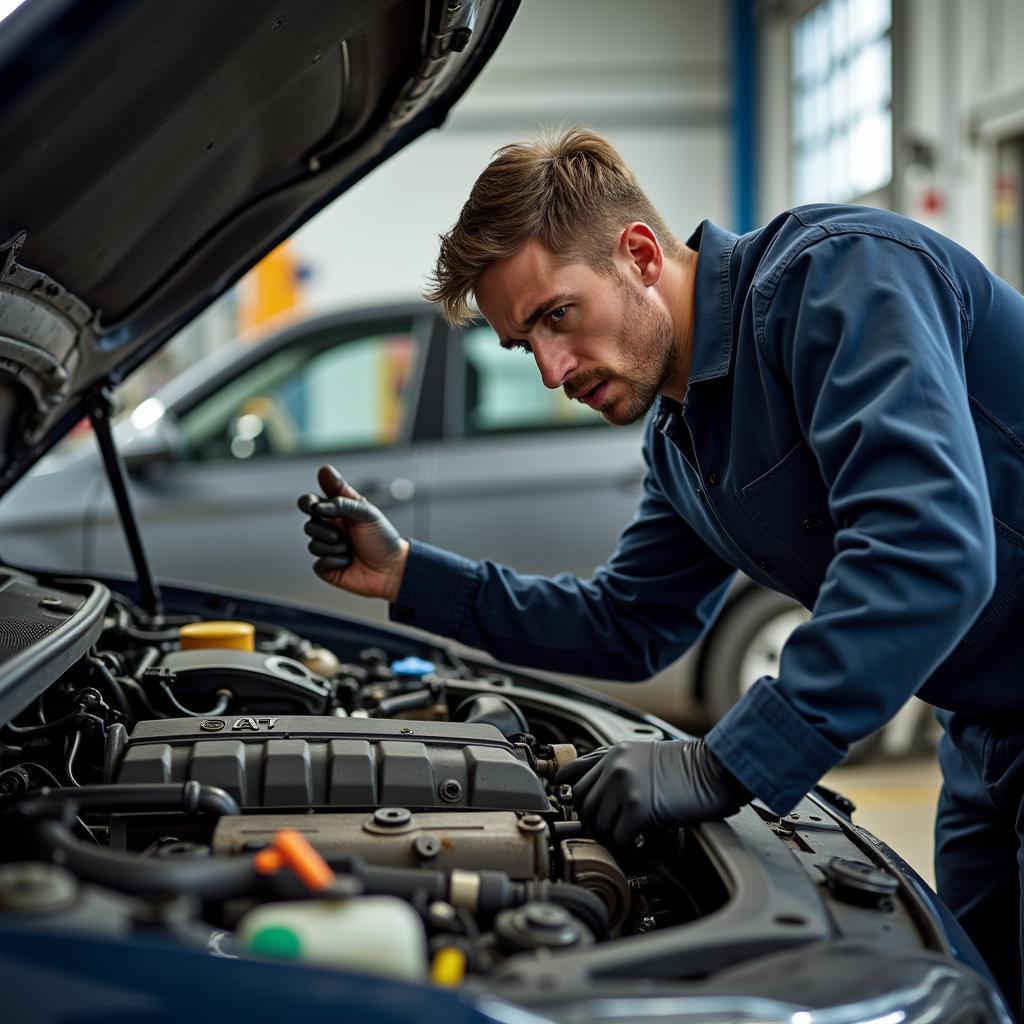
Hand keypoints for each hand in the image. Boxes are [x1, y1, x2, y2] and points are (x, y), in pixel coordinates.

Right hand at [297, 465, 408, 601]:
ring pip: (313, 545)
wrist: (392, 569)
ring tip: (350, 548)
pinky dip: (336, 562)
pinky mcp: (326, 567)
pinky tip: (348, 561)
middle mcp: (330, 529)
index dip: (307, 503)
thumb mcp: (366, 513)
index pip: (311, 502)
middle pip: (309, 524)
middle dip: (325, 529)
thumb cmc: (382, 538)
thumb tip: (321, 488)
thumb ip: (341, 500)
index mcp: (337, 512)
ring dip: (335, 547)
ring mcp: (327, 548)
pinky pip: (319, 563)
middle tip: (341, 534)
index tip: (314, 506)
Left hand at [555, 738, 749, 847]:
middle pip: (582, 802)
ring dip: (611, 834)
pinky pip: (618, 836)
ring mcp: (624, 786)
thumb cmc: (689, 766)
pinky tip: (639, 842)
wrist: (715, 770)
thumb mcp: (646, 756)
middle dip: (594, 820)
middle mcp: (614, 766)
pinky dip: (627, 845)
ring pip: (598, 822)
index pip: (574, 772)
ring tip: (627, 836)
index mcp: (614, 753)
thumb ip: (619, 767)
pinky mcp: (638, 807)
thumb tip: (599, 791)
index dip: (569, 793)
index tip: (571, 807)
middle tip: (610, 829)